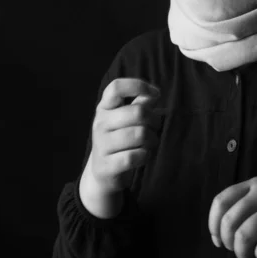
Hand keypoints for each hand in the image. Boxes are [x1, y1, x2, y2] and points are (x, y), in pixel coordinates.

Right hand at [88, 77, 161, 193]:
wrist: (102, 172)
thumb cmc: (120, 138)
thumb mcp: (126, 118)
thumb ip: (140, 103)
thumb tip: (154, 94)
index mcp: (105, 107)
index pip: (116, 87)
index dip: (138, 85)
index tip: (155, 94)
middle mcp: (100, 123)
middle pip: (138, 112)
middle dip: (155, 120)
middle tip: (156, 127)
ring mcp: (101, 144)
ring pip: (140, 134)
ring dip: (153, 139)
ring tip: (151, 142)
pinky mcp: (107, 165)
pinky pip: (135, 156)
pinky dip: (145, 156)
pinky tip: (143, 155)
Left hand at [208, 176, 256, 257]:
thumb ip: (248, 206)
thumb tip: (223, 232)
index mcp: (253, 184)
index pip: (221, 200)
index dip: (213, 223)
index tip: (217, 240)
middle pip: (230, 219)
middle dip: (228, 242)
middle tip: (236, 251)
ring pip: (246, 232)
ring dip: (242, 252)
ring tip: (249, 257)